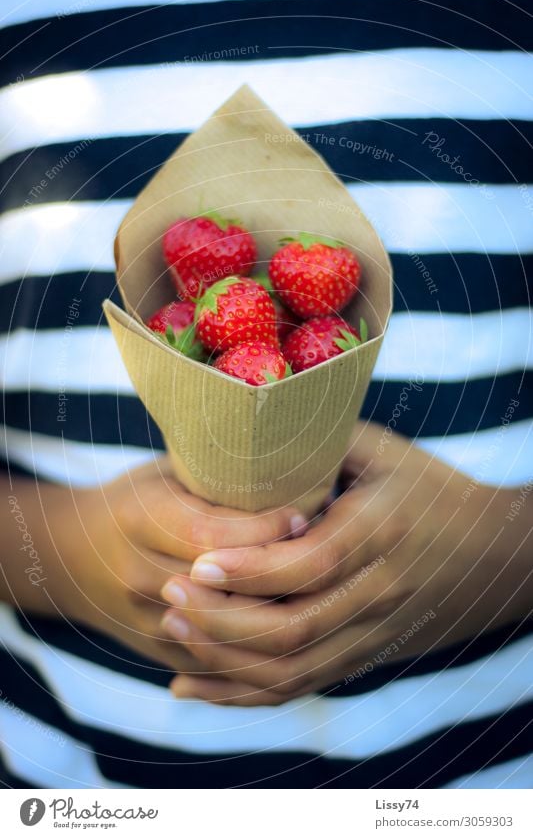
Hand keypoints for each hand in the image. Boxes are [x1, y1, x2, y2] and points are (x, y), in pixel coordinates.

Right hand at [2, 461, 304, 675]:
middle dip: (280, 576)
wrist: (71, 556)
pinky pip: (215, 665)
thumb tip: (294, 465)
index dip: (264, 530)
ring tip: (322, 593)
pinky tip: (299, 630)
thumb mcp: (167, 474)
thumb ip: (217, 478)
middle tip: (329, 558)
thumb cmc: (136, 500)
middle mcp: (136, 573)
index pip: (210, 535)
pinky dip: (259, 651)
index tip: (306, 515)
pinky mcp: (157, 651)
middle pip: (220, 589)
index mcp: (136, 517)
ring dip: (276, 616)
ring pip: (223, 635)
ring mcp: (144, 620)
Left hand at [160, 421, 532, 703]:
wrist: (494, 557)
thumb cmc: (429, 490)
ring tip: (174, 632)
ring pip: (292, 670)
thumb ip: (317, 440)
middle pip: (294, 629)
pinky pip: (299, 687)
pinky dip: (244, 693)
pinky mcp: (363, 657)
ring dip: (226, 661)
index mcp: (381, 532)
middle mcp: (378, 591)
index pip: (311, 565)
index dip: (251, 570)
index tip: (198, 562)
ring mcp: (373, 633)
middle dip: (223, 620)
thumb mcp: (380, 450)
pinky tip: (195, 686)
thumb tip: (245, 428)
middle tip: (170, 597)